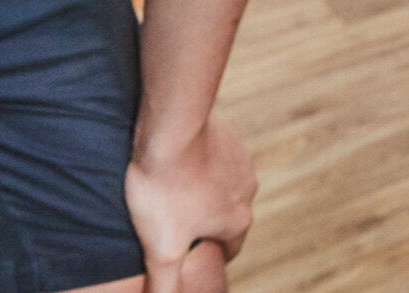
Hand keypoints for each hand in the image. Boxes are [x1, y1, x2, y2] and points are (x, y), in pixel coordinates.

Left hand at [125, 116, 255, 292]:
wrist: (170, 131)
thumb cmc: (165, 190)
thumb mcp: (160, 249)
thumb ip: (164, 285)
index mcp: (238, 221)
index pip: (228, 250)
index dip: (205, 253)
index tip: (182, 251)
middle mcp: (249, 192)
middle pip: (225, 217)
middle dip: (202, 221)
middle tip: (169, 219)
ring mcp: (242, 161)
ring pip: (221, 187)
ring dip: (202, 191)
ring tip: (170, 189)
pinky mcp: (230, 138)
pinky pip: (217, 159)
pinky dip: (200, 164)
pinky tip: (176, 164)